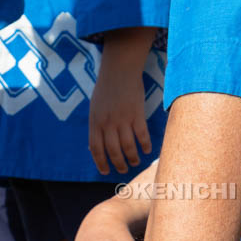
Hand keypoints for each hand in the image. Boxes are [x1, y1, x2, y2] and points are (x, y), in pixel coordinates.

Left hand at [89, 31, 153, 175]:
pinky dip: (145, 145)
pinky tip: (146, 150)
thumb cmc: (106, 88)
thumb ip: (96, 127)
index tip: (106, 172)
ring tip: (135, 162)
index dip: (101, 163)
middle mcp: (108, 123)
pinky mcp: (137, 113)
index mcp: (95, 122)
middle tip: (124, 170)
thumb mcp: (94, 108)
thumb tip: (94, 147)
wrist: (119, 69)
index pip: (96, 149)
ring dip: (132, 158)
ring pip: (127, 146)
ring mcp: (122, 119)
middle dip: (119, 164)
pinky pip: (141, 135)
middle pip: (113, 151)